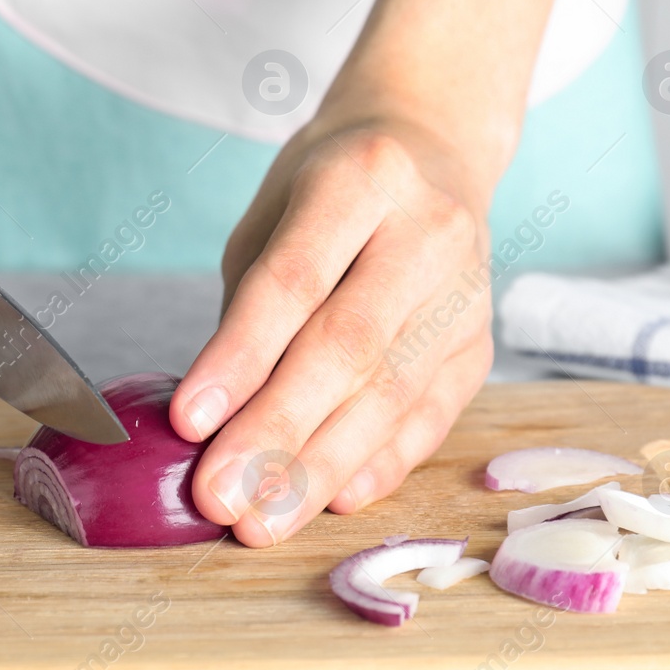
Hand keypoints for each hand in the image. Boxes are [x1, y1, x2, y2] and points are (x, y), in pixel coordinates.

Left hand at [171, 110, 492, 546]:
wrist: (432, 149)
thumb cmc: (328, 189)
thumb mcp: (272, 218)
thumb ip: (247, 309)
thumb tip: (210, 420)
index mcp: (363, 178)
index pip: (295, 282)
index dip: (241, 358)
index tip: (189, 422)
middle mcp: (429, 231)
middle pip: (347, 349)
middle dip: (277, 433)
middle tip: (220, 497)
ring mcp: (468, 291)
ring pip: (391, 395)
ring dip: (320, 468)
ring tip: (262, 520)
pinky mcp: (480, 343)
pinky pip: (431, 417)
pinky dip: (380, 464)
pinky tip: (334, 500)